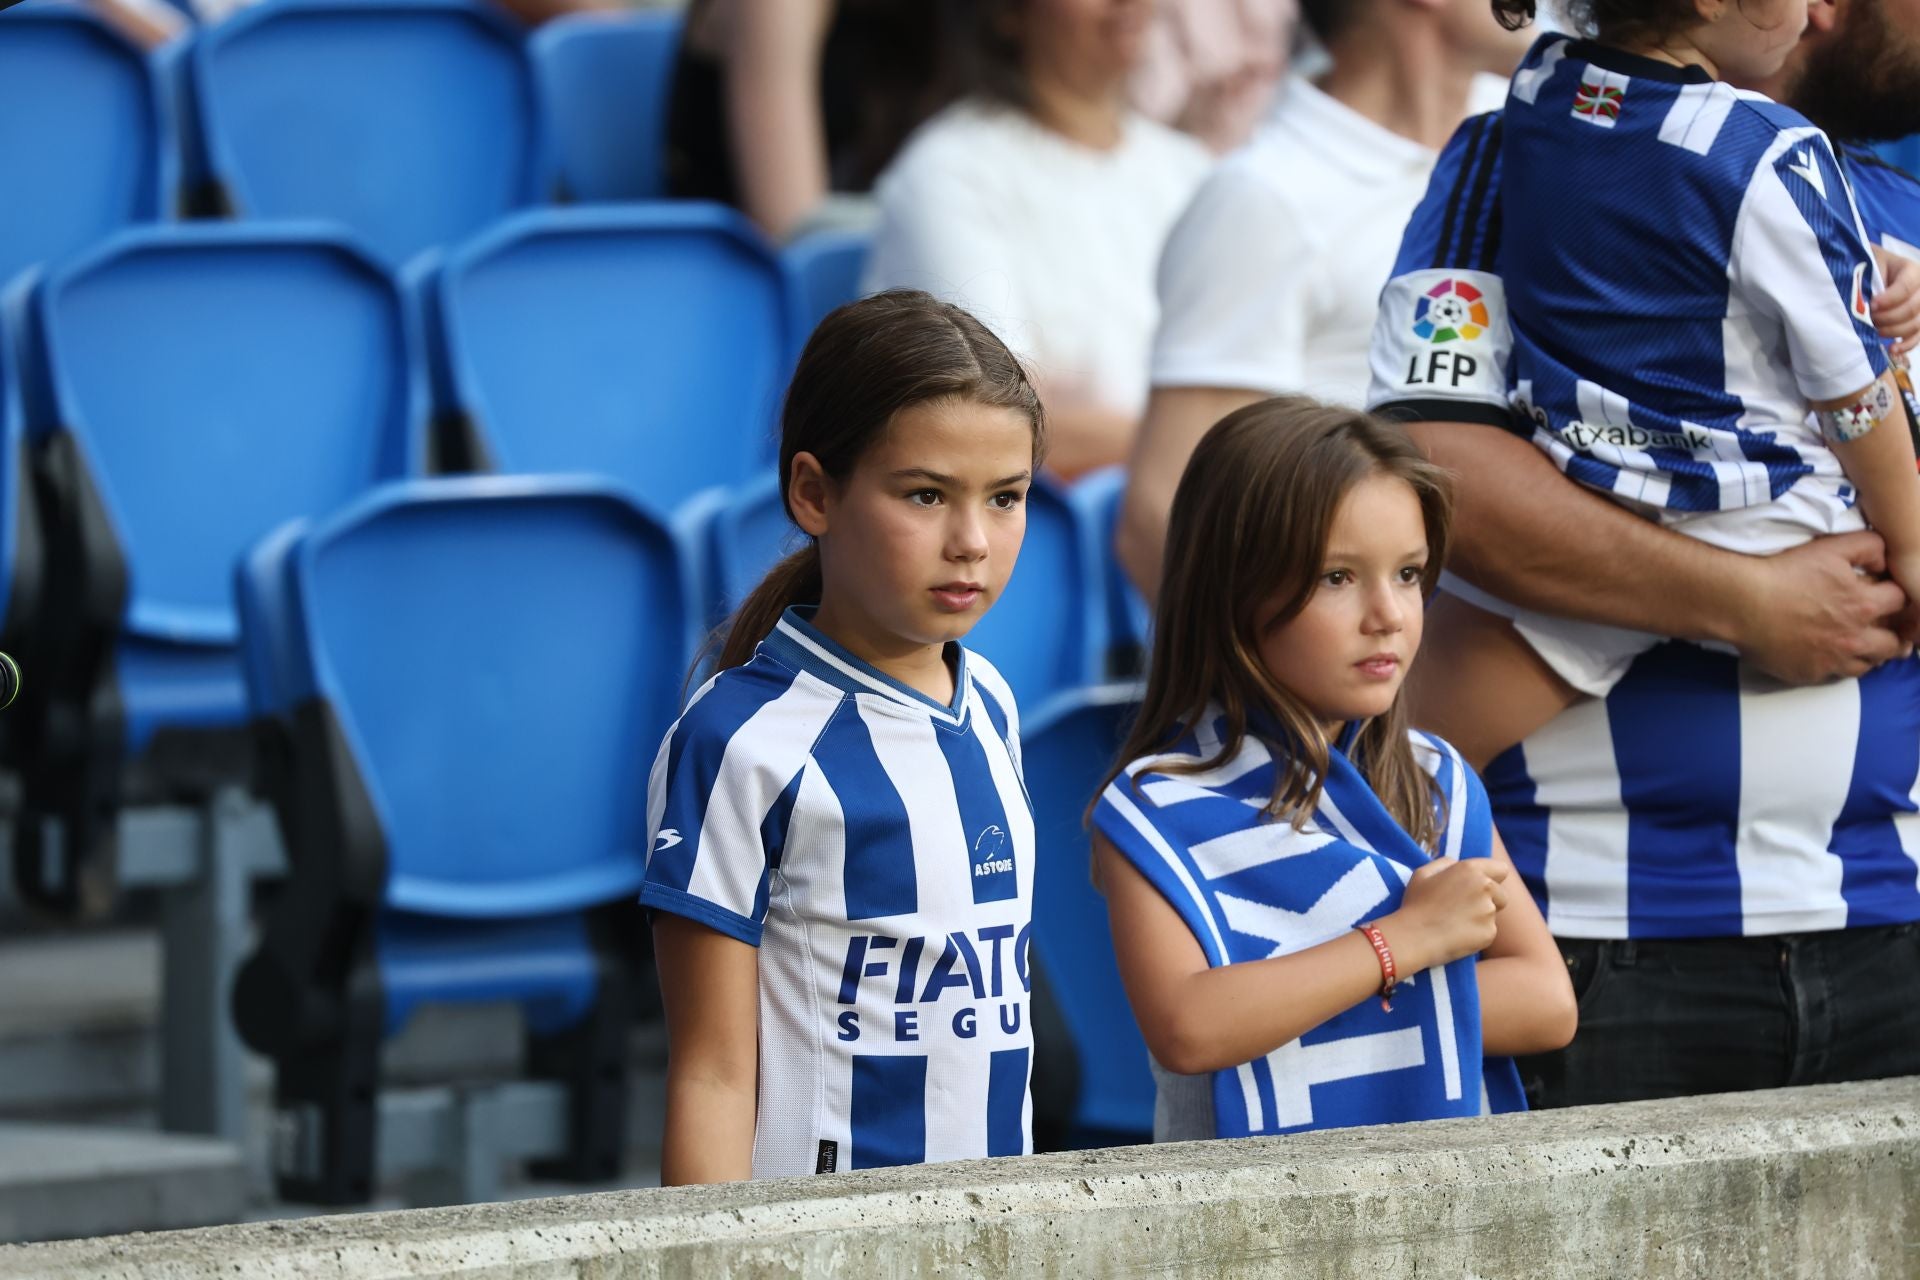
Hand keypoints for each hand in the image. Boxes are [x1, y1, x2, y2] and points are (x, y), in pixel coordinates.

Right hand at [1376, 856, 1508, 974]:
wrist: (1414, 937)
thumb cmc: (1416, 904)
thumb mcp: (1423, 873)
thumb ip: (1445, 863)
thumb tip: (1457, 864)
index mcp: (1470, 870)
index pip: (1501, 869)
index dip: (1493, 878)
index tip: (1482, 887)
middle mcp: (1485, 888)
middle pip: (1502, 895)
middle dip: (1490, 900)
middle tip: (1466, 908)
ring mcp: (1489, 912)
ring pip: (1494, 914)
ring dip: (1481, 917)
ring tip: (1457, 923)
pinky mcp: (1490, 933)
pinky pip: (1488, 932)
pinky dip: (1477, 934)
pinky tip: (1458, 935)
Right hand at [1733, 531, 1912, 682]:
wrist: (1742, 604)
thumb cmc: (1784, 573)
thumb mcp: (1830, 547)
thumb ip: (1869, 547)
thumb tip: (1883, 561)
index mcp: (1864, 604)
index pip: (1900, 602)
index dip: (1894, 595)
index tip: (1885, 594)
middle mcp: (1855, 636)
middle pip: (1892, 643)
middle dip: (1892, 633)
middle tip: (1883, 628)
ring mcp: (1833, 659)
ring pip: (1869, 664)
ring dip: (1869, 653)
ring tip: (1859, 644)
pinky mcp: (1810, 673)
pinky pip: (1836, 676)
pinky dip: (1838, 666)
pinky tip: (1829, 655)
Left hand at [1874, 247, 1919, 356]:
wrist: (1869, 274)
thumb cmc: (1866, 270)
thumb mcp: (1867, 269)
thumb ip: (1869, 283)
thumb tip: (1865, 306)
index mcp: (1910, 270)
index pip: (1906, 287)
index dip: (1889, 299)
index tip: (1872, 306)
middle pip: (1912, 308)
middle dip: (1887, 318)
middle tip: (1869, 319)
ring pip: (1916, 324)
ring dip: (1893, 331)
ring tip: (1875, 330)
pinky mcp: (1918, 321)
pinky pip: (1918, 336)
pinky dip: (1906, 345)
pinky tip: (1892, 350)